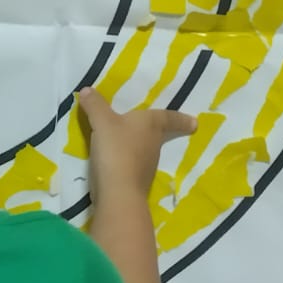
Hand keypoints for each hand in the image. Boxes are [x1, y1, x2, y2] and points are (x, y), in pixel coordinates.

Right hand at [77, 86, 196, 197]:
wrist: (119, 192)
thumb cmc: (116, 150)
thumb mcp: (102, 122)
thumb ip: (95, 106)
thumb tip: (87, 90)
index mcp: (151, 125)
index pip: (170, 118)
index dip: (181, 119)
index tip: (195, 123)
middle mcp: (154, 144)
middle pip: (159, 134)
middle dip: (157, 130)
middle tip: (154, 126)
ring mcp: (147, 165)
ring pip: (146, 150)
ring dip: (139, 146)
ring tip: (126, 141)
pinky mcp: (136, 181)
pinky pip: (133, 165)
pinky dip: (127, 160)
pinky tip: (115, 160)